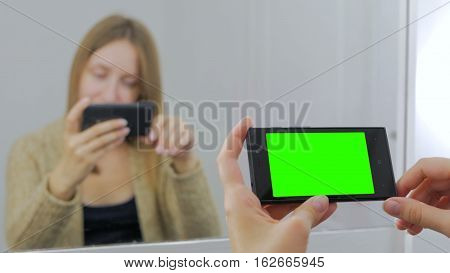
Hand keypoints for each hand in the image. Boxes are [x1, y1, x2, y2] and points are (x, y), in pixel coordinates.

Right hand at [49, 98, 129, 200]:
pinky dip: (115, 143)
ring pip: (102, 140)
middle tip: (123, 120)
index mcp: (68, 135)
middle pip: (95, 130)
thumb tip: (106, 122)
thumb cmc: (74, 155)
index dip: (78, 108)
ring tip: (127, 129)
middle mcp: (73, 142)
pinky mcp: (88, 160)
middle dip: (111, 124)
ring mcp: (80, 152)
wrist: (66, 176)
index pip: (71, 118)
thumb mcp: (74, 142)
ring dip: (117, 134)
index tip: (87, 99)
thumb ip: (85, 133)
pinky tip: (121, 138)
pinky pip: (105, 149)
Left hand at [140, 115, 195, 172]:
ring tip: (167, 153)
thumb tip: (141, 138)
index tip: (151, 139)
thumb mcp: (155, 142)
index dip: (155, 129)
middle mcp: (174, 120)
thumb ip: (148, 139)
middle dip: (163, 141)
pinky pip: (186, 137)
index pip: (159, 120)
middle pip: (168, 127)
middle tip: (159, 151)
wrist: (179, 150)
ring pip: (177, 132)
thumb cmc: (165, 143)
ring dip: (171, 144)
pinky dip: (180, 145)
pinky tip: (175, 151)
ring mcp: (183, 125)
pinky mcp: (190, 133)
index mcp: (164, 119)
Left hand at [216, 117, 336, 251]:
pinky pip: (285, 216)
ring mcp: (255, 223)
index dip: (235, 138)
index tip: (245, 124)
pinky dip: (301, 211)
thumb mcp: (292, 232)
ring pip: (276, 199)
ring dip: (296, 194)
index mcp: (238, 202)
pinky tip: (322, 208)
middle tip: (291, 159)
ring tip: (317, 188)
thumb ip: (308, 211)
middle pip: (258, 178)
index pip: (228, 159)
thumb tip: (319, 201)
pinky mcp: (266, 235)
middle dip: (279, 169)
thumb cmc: (262, 265)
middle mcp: (243, 210)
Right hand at [383, 157, 449, 236]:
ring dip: (420, 211)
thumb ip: (419, 213)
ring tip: (410, 225)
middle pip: (429, 182)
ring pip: (436, 193)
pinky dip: (434, 213)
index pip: (424, 166)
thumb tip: (392, 205)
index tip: (394, 198)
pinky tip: (425, 224)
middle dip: (412, 203)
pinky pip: (446, 200)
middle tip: (401, 217)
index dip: (405, 182)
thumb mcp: (449, 222)